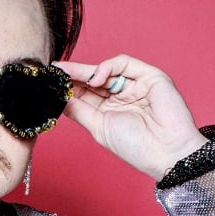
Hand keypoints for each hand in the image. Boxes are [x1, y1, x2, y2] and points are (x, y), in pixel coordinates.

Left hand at [56, 55, 207, 179]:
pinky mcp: (149, 76)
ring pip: (106, 69)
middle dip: (73, 75)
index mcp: (107, 110)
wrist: (165, 152)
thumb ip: (79, 110)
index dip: (68, 86)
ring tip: (71, 75)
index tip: (49, 80)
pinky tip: (95, 77)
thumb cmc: (135, 146)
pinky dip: (107, 67)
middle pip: (92, 79)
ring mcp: (135, 85)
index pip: (84, 93)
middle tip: (54, 69)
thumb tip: (58, 98)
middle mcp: (120, 96)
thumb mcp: (98, 127)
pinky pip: (124, 63)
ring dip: (86, 70)